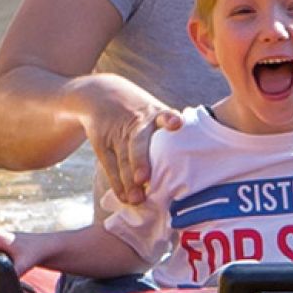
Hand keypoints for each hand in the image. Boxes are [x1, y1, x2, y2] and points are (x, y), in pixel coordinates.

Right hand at [73, 74, 182, 204]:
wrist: (102, 93)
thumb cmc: (142, 114)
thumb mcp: (156, 111)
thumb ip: (171, 135)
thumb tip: (191, 171)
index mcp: (155, 113)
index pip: (164, 115)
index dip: (170, 120)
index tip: (176, 124)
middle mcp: (136, 122)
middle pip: (138, 141)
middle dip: (140, 160)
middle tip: (143, 178)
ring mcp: (118, 132)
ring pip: (123, 158)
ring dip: (128, 180)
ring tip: (135, 199)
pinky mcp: (102, 142)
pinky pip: (110, 165)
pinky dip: (117, 183)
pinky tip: (124, 196)